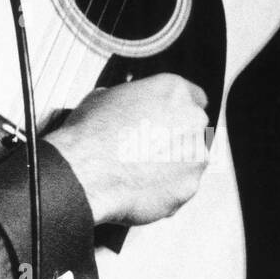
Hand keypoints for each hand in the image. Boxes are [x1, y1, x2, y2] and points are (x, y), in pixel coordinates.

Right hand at [44, 73, 209, 226]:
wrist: (85, 172)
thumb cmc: (91, 134)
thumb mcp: (102, 97)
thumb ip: (128, 99)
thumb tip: (124, 104)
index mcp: (173, 91)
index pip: (194, 95)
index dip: (176, 109)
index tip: (166, 118)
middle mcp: (192, 119)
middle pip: (193, 128)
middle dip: (174, 137)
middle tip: (147, 145)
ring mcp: (194, 155)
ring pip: (189, 159)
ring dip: (171, 164)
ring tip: (139, 169)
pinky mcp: (189, 186)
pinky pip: (181, 186)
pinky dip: (165, 188)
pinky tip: (140, 185)